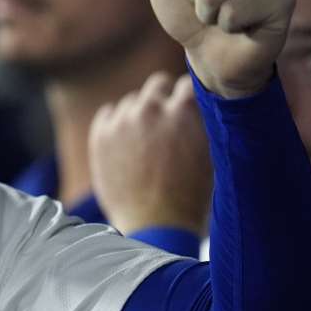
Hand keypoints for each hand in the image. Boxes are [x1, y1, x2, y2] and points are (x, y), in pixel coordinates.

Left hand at [89, 73, 211, 235]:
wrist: (155, 227)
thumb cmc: (191, 195)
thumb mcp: (210, 153)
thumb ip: (202, 120)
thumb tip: (202, 98)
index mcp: (185, 111)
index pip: (189, 83)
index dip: (190, 98)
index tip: (191, 110)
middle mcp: (151, 109)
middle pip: (158, 84)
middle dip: (164, 99)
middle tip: (168, 123)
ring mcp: (122, 120)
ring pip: (133, 102)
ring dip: (140, 115)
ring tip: (147, 145)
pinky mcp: (100, 134)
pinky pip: (108, 114)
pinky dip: (116, 125)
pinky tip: (127, 147)